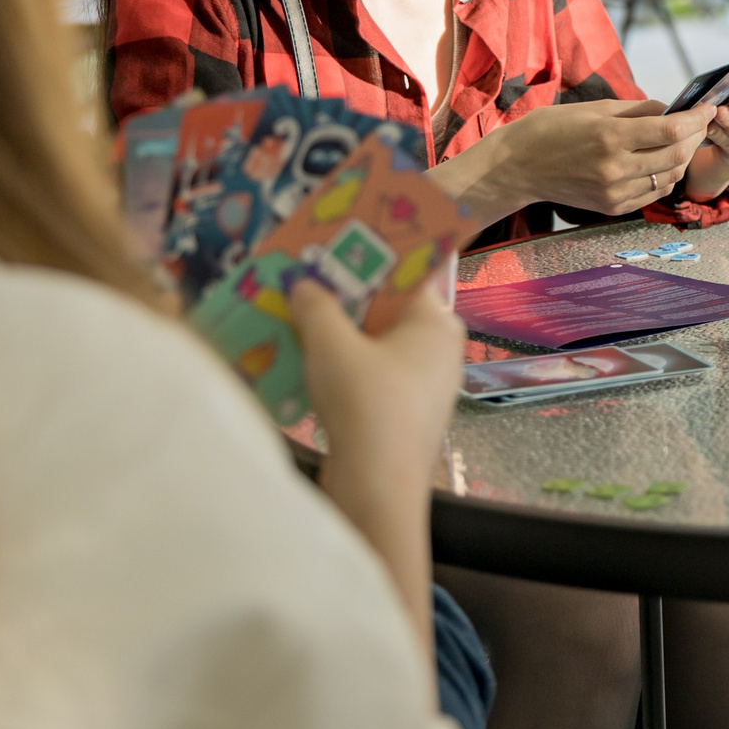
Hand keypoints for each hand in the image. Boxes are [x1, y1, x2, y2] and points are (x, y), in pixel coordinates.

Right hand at [293, 281, 463, 643]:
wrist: (377, 489)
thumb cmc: (366, 405)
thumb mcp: (332, 345)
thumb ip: (316, 307)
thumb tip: (303, 283)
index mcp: (436, 323)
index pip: (408, 274)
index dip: (371, 255)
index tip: (335, 240)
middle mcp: (439, 350)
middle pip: (387, 308)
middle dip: (344, 294)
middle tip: (301, 273)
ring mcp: (422, 385)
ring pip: (374, 344)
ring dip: (335, 332)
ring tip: (290, 312)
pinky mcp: (401, 415)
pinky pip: (368, 375)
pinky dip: (338, 365)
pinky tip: (300, 360)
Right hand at [437, 97, 710, 220]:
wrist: (518, 166)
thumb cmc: (552, 129)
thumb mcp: (594, 109)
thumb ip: (637, 110)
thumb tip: (671, 109)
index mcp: (610, 136)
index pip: (671, 129)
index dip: (696, 118)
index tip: (708, 108)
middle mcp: (615, 167)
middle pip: (676, 155)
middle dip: (695, 137)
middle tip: (699, 124)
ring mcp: (613, 192)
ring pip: (669, 177)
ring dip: (682, 159)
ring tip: (681, 142)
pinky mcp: (611, 207)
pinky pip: (652, 194)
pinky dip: (664, 178)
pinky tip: (662, 164)